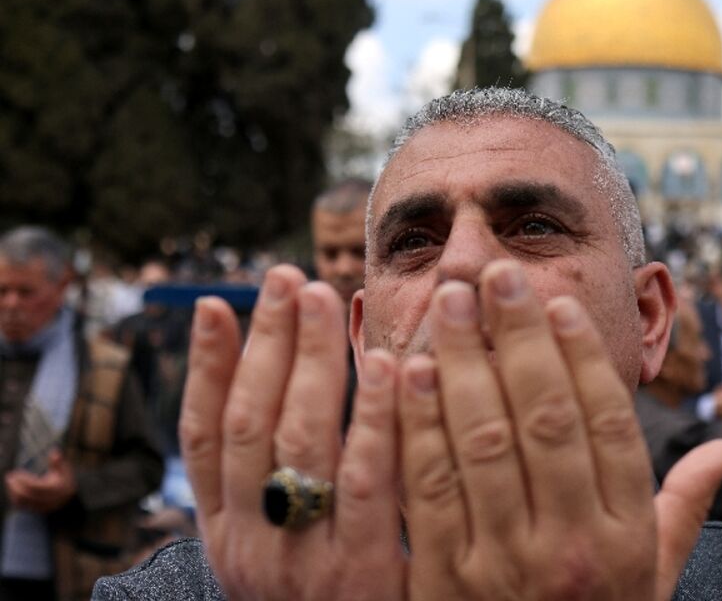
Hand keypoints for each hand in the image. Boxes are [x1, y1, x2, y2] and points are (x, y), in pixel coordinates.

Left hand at [4, 450, 76, 512]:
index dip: (24, 480)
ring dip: (13, 492)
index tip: (16, 473)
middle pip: (27, 495)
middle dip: (16, 486)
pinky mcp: (34, 510)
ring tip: (10, 482)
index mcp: (55, 490)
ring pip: (22, 502)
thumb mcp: (64, 470)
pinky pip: (21, 506)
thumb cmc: (63, 480)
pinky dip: (15, 498)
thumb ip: (58, 462)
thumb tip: (54, 452)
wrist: (66, 498)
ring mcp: (41, 506)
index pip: (36, 487)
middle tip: (9, 476)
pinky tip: (12, 489)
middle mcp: (48, 500)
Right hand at [180, 266, 405, 599]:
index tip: (215, 302)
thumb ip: (289, 474)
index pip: (202, 435)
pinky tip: (392, 364)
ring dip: (311, 360)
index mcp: (225, 533)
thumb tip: (295, 378)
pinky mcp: (361, 574)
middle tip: (289, 279)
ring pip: (297, 440)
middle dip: (267, 344)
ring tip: (325, 298)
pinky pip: (366, 482)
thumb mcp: (287, 541)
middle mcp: (249, 543)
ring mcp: (299, 559)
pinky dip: (376, 418)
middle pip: (249, 422)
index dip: (203, 366)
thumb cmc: (331, 599)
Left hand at [398, 262, 721, 599]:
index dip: (580, 354)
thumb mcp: (653, 578)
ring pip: (482, 440)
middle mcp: (573, 546)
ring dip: (464, 362)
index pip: (604, 423)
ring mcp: (503, 565)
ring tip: (453, 301)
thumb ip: (682, 507)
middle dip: (519, 336)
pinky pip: (426, 488)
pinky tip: (408, 370)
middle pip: (543, 416)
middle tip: (498, 274)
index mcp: (628, 537)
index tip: (558, 300)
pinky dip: (415, 423)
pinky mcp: (442, 583)